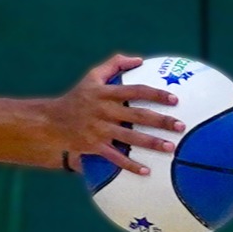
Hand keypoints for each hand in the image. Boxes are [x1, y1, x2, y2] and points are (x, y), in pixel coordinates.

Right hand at [44, 54, 181, 174]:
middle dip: (161, 121)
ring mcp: (99, 130)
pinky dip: (130, 165)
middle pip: (137, 115)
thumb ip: (114, 64)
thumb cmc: (78, 97)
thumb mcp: (92, 76)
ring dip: (151, 143)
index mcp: (106, 93)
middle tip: (180, 125)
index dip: (156, 94)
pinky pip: (115, 157)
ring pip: (130, 138)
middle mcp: (104, 111)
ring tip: (171, 147)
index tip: (174, 99)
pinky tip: (146, 172)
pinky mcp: (94, 146)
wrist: (52, 121)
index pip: (135, 91)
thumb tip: (139, 60)